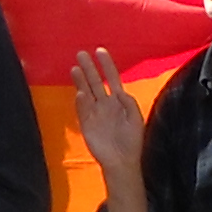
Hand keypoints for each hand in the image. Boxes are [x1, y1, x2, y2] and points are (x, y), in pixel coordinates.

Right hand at [72, 48, 145, 174]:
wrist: (122, 161)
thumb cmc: (132, 141)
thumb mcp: (136, 119)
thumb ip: (129, 104)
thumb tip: (119, 91)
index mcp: (119, 101)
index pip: (111, 78)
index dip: (106, 65)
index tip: (100, 50)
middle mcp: (105, 104)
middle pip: (95, 82)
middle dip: (89, 68)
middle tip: (81, 53)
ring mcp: (94, 113)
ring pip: (86, 92)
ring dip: (80, 81)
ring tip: (75, 67)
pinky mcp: (86, 124)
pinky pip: (82, 110)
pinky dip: (81, 101)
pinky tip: (80, 92)